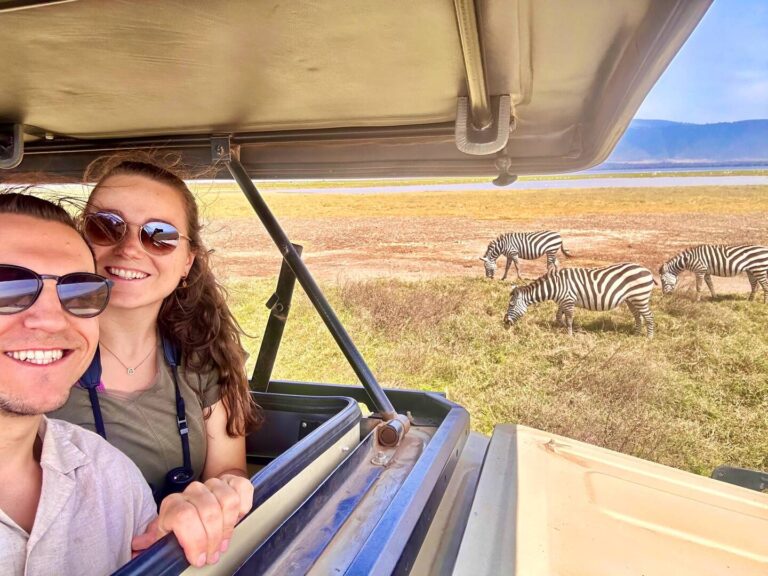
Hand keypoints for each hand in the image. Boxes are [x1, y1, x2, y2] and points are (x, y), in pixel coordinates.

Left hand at [131, 476, 253, 566]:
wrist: (199, 502)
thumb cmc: (182, 525)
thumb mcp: (165, 534)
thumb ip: (154, 540)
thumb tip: (138, 546)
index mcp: (174, 504)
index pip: (184, 516)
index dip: (194, 540)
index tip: (197, 558)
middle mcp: (193, 491)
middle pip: (208, 511)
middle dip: (213, 539)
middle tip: (213, 555)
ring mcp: (214, 484)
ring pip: (227, 500)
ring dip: (228, 526)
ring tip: (223, 543)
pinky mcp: (232, 481)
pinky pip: (242, 487)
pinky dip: (244, 504)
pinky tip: (238, 519)